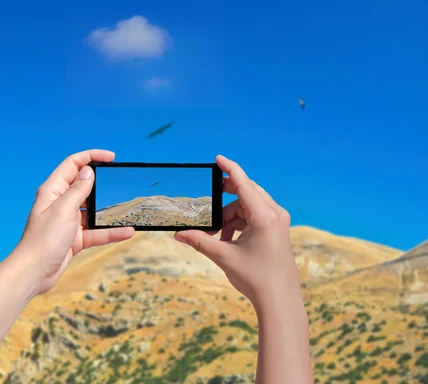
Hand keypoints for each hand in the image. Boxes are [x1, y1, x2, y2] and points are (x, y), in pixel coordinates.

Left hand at [17, 149, 134, 293]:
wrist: (35, 272)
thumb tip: (88, 171)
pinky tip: (127, 232)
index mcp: (53, 190)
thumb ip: (78, 189)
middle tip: (120, 180)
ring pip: (92, 210)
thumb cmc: (43, 240)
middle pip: (84, 185)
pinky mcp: (75, 238)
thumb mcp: (64, 209)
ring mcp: (68, 221)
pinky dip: (110, 232)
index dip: (91, 157)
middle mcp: (60, 203)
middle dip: (102, 182)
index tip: (111, 157)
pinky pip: (96, 232)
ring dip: (108, 210)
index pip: (73, 164)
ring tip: (126, 206)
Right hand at [174, 155, 299, 308]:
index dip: (230, 169)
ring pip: (248, 206)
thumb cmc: (256, 278)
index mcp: (265, 216)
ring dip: (230, 216)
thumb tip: (178, 234)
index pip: (244, 183)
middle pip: (246, 193)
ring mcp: (278, 221)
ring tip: (216, 236)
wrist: (280, 300)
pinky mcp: (277, 230)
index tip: (217, 159)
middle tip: (208, 200)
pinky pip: (254, 216)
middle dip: (225, 197)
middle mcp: (275, 214)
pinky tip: (228, 240)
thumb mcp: (224, 257)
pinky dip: (238, 223)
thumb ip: (200, 242)